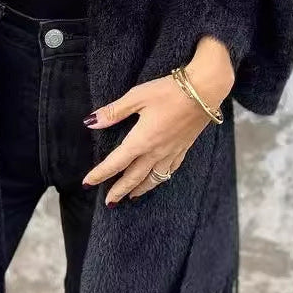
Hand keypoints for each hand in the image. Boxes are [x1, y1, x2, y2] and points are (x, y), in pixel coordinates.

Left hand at [81, 37, 233, 204]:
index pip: (116, 163)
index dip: (100, 174)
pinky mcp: (184, 147)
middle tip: (109, 202)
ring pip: (153, 178)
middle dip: (119, 190)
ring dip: (140, 189)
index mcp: (141, 140)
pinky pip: (169, 170)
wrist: (204, 90)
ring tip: (131, 197)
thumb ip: (113, 112)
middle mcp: (156, 151)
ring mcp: (172, 151)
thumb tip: (90, 122)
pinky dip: (159, 179)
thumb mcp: (136, 97)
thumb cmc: (169, 91)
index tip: (87, 183)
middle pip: (134, 177)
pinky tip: (158, 178)